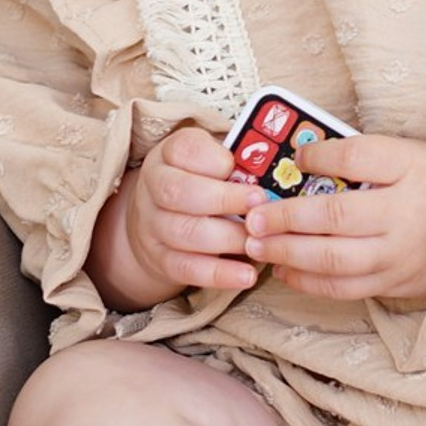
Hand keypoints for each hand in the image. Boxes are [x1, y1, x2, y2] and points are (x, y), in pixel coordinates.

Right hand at [95, 126, 271, 307]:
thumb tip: (272, 168)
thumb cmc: (200, 181)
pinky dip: (219, 274)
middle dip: (223, 200)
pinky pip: (187, 268)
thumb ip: (236, 159)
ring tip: (259, 241)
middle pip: (179, 192)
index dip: (212, 159)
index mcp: (168, 154)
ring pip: (184, 233)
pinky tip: (246, 275)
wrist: (158, 219)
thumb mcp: (210, 158)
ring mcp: (152, 225)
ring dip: (227, 239)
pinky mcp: (160, 259)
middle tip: (260, 204)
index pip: (183, 150)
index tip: (237, 167)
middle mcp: (154, 187)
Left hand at [241, 134, 425, 303]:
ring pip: (333, 259)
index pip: (357, 156)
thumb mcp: (412, 156)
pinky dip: (307, 281)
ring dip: (286, 252)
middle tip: (252, 216)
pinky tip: (284, 270)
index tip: (297, 157)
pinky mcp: (393, 283)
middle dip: (284, 217)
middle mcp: (405, 214)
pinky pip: (342, 287)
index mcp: (412, 169)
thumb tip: (304, 160)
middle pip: (334, 215)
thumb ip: (364, 156)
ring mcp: (398, 255)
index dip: (320, 156)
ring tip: (255, 245)